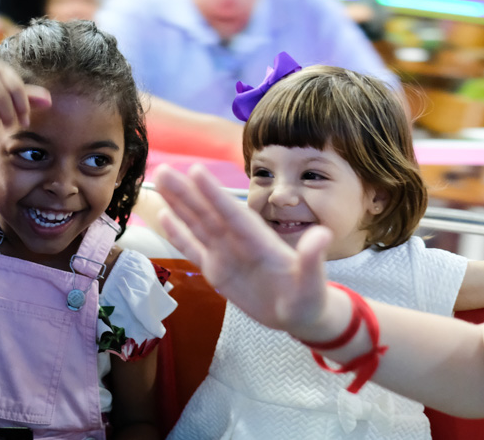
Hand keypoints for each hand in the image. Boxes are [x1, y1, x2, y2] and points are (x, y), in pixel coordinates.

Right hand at [154, 164, 331, 335]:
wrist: (300, 313)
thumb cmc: (309, 297)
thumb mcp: (313, 281)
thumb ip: (313, 259)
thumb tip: (323, 235)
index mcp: (260, 241)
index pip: (233, 214)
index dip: (214, 194)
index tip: (196, 171)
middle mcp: (239, 242)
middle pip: (208, 213)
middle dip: (186, 193)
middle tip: (164, 169)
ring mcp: (226, 254)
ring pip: (197, 225)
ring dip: (178, 204)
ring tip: (160, 181)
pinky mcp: (217, 270)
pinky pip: (194, 249)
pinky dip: (178, 234)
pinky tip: (163, 216)